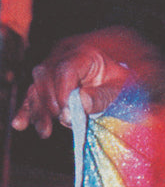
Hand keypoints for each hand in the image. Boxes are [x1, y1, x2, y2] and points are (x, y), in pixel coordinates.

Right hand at [12, 27, 151, 136]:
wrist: (120, 76)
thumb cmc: (123, 82)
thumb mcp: (120, 89)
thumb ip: (102, 96)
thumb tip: (79, 103)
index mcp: (83, 55)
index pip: (65, 69)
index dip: (63, 91)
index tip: (68, 114)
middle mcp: (62, 58)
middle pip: (45, 76)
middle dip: (49, 102)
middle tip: (62, 122)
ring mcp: (52, 70)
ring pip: (36, 86)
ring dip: (37, 110)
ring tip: (43, 131)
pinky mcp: (47, 84)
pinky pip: (34, 95)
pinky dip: (28, 110)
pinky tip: (19, 124)